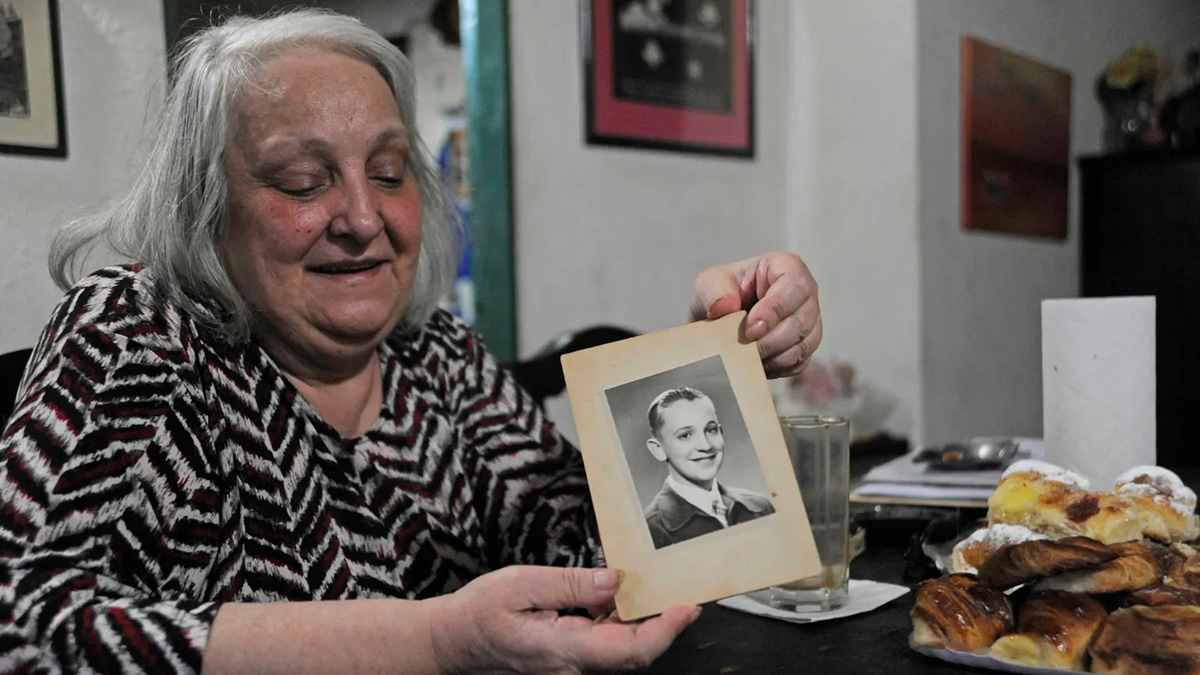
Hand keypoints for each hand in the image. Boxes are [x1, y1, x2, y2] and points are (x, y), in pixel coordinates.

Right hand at [429, 566, 699, 673]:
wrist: (450, 643)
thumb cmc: (477, 614)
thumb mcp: (521, 584)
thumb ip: (571, 583)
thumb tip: (616, 580)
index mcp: (564, 651)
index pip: (631, 650)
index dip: (665, 630)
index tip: (686, 606)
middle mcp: (573, 667)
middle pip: (633, 651)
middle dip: (663, 621)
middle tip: (684, 588)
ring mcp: (571, 667)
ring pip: (621, 648)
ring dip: (641, 619)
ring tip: (655, 585)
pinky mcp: (568, 660)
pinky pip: (604, 643)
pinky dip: (618, 619)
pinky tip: (617, 595)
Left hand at [689, 252, 822, 377]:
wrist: (716, 321)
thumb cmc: (718, 294)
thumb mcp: (708, 284)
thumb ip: (714, 291)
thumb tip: (725, 306)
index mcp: (785, 268)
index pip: (795, 286)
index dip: (775, 310)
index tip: (750, 328)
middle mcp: (804, 294)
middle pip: (802, 320)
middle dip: (771, 340)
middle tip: (745, 347)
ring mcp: (809, 321)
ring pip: (804, 344)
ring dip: (773, 356)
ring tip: (747, 356)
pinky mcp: (804, 347)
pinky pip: (800, 362)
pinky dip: (777, 368)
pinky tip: (756, 363)